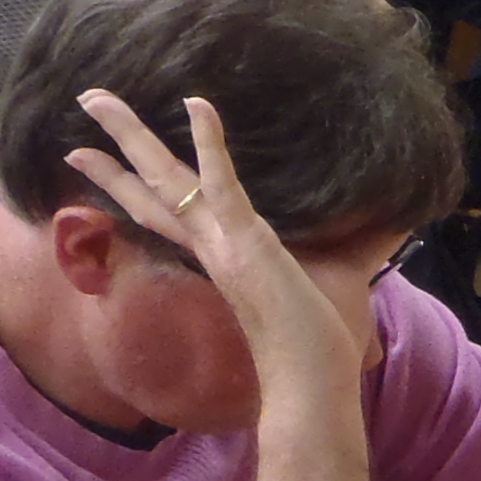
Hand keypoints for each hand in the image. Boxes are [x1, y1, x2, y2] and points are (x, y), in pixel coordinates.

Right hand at [65, 89, 369, 413]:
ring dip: (133, 134)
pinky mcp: (247, 242)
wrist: (311, 384)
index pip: (162, 210)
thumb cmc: (316, 344)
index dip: (127, 182)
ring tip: (98, 96)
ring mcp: (223, 243)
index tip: (89, 155)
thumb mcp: (333, 279)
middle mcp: (210, 245)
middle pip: (150, 186)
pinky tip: (196, 104)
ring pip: (168, 178)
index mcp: (219, 254)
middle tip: (84, 98)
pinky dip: (210, 144)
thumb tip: (396, 226)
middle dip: (115, 145)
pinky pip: (223, 185)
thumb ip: (353, 248)